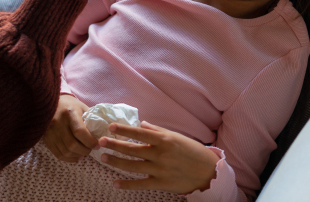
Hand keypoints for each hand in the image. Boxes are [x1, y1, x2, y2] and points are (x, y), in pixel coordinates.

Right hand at [43, 94, 98, 162]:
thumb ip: (91, 120)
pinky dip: (68, 158)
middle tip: (91, 149)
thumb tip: (101, 135)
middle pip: (72, 144)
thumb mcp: (82, 108)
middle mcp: (58, 122)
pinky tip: (76, 157)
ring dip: (77, 155)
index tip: (97, 144)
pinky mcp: (46, 138)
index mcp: (69, 113)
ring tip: (84, 153)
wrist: (51, 102)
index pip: (79, 131)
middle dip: (85, 150)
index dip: (90, 141)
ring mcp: (50, 131)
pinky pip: (57, 153)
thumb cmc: (71, 105)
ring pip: (65, 151)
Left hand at [98, 121, 219, 193]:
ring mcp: (160, 170)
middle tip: (101, 141)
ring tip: (104, 157)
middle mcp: (160, 154)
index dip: (124, 129)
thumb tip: (142, 124)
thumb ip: (158, 131)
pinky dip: (127, 184)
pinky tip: (115, 182)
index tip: (111, 126)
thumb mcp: (177, 136)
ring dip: (117, 161)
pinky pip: (140, 184)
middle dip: (115, 144)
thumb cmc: (192, 151)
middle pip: (133, 149)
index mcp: (164, 140)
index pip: (139, 133)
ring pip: (133, 166)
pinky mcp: (161, 184)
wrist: (208, 172)